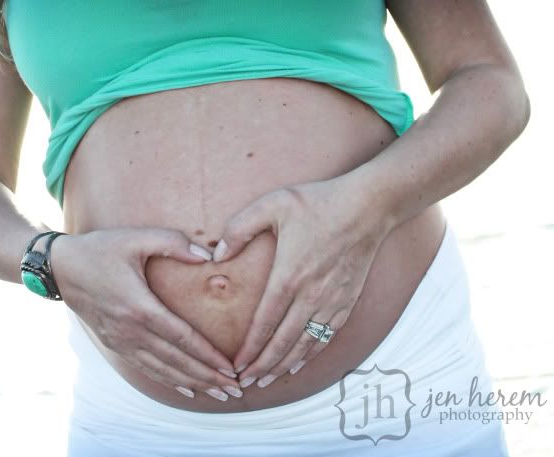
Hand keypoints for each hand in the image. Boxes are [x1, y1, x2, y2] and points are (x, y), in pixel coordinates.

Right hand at [49, 227, 241, 400]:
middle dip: (208, 377)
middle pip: (176, 361)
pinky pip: (146, 368)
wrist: (61, 268)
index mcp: (139, 307)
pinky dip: (169, 380)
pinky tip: (187, 388)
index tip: (231, 368)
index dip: (209, 356)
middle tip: (235, 389)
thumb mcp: (136, 238)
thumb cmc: (101, 249)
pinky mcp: (115, 344)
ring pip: (163, 370)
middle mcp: (130, 331)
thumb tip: (207, 257)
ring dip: (193, 383)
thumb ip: (173, 243)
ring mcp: (121, 341)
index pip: (182, 338)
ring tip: (218, 393)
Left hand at [212, 176, 393, 387]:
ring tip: (267, 381)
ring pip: (305, 345)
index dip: (249, 349)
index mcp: (289, 275)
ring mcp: (331, 301)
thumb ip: (239, 228)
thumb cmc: (318, 203)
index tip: (236, 365)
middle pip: (283, 342)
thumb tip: (217, 255)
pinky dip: (311, 355)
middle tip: (245, 384)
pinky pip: (326, 337)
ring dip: (284, 366)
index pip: (264, 323)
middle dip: (262, 366)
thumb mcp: (272, 204)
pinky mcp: (347, 301)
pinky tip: (300, 364)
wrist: (367, 207)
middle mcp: (311, 294)